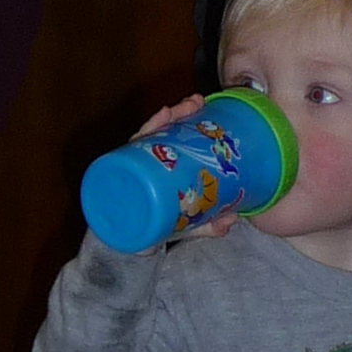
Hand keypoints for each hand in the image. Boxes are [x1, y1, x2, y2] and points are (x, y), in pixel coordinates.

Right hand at [126, 94, 239, 242]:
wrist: (127, 249)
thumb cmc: (156, 227)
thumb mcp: (187, 224)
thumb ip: (208, 223)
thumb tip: (232, 219)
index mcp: (164, 166)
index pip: (174, 135)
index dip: (186, 117)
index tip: (200, 104)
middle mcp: (148, 162)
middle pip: (161, 130)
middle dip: (177, 113)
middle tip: (194, 103)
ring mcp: (134, 168)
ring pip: (145, 138)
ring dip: (159, 121)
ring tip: (172, 111)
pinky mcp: (120, 178)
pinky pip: (126, 156)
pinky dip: (138, 140)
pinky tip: (148, 129)